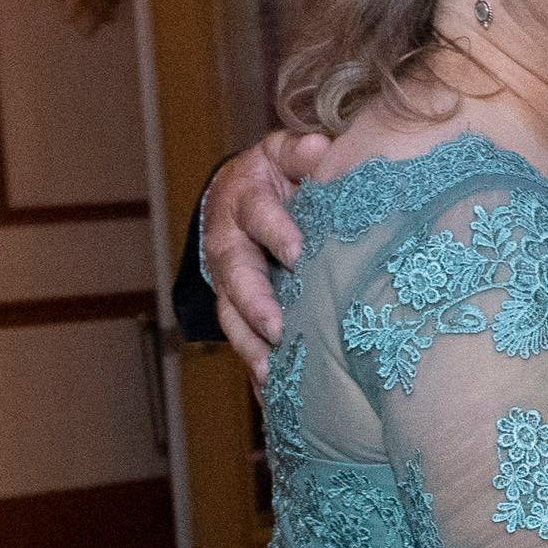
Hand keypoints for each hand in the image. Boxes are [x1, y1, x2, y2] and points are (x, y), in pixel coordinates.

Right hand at [202, 127, 329, 383]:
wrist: (241, 194)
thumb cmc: (279, 174)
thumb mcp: (287, 153)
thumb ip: (303, 154)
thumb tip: (320, 149)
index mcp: (246, 199)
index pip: (258, 216)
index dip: (275, 232)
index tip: (296, 252)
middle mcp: (230, 242)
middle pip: (235, 275)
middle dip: (255, 304)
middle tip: (277, 329)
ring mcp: (228, 280)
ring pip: (231, 315)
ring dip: (248, 346)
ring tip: (269, 374)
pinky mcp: (236, 309)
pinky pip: (242, 341)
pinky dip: (255, 369)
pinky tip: (272, 398)